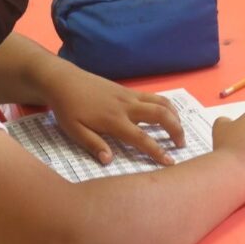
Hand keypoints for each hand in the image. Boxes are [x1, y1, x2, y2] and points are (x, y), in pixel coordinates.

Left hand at [45, 67, 184, 166]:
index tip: (170, 163)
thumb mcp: (74, 130)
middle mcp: (127, 106)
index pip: (142, 138)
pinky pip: (153, 96)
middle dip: (176, 130)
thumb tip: (110, 161)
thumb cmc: (68, 108)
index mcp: (114, 120)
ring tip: (178, 130)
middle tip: (181, 145)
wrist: (64, 81)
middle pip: (161, 115)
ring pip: (161, 102)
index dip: (158, 151)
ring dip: (175, 116)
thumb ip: (93, 145)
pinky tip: (166, 115)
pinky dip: (166, 105)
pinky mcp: (128, 90)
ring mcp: (129, 96)